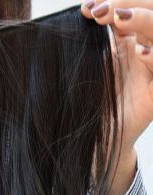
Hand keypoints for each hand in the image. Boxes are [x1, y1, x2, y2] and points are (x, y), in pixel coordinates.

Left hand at [82, 1, 152, 194]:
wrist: (96, 143)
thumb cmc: (91, 106)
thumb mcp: (90, 71)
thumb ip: (92, 45)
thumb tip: (86, 10)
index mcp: (130, 44)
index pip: (132, 11)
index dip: (116, 3)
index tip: (87, 8)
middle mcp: (146, 53)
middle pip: (152, 14)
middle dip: (129, 5)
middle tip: (101, 11)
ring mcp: (152, 72)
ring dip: (144, 21)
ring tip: (120, 20)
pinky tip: (141, 52)